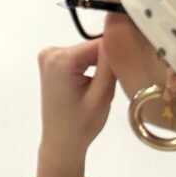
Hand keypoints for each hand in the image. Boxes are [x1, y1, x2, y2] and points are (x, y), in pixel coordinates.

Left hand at [35, 40, 115, 176]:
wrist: (61, 142)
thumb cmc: (82, 124)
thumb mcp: (102, 93)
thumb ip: (110, 62)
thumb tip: (117, 34)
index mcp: (61, 59)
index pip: (99, 44)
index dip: (116, 55)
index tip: (127, 68)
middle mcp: (50, 52)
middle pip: (92, 47)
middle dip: (105, 62)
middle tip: (109, 86)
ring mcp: (48, 57)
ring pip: (87, 52)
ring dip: (97, 66)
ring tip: (98, 88)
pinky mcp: (51, 63)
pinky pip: (78, 58)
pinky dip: (87, 68)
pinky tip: (89, 86)